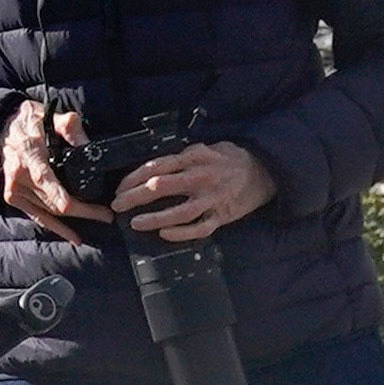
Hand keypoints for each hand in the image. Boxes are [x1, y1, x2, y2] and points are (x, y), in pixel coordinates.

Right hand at [0, 101, 105, 229]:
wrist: (0, 127)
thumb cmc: (30, 122)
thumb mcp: (52, 118)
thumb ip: (72, 129)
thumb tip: (91, 148)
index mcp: (30, 157)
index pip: (53, 189)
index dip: (78, 205)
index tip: (101, 211)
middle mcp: (19, 177)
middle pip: (56, 205)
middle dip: (84, 213)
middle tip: (108, 216)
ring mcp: (14, 189)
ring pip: (49, 212)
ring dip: (73, 221)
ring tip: (98, 220)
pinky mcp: (12, 196)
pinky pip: (37, 216)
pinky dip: (55, 227)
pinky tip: (72, 235)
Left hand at [114, 141, 276, 242]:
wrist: (266, 170)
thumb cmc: (229, 160)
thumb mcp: (205, 149)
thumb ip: (181, 158)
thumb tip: (152, 168)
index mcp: (194, 158)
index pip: (156, 167)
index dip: (133, 178)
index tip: (119, 187)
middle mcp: (201, 178)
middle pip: (161, 187)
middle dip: (134, 197)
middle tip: (117, 205)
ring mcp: (212, 198)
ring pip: (179, 212)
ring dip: (154, 218)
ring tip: (135, 223)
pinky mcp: (223, 215)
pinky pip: (200, 227)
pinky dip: (181, 233)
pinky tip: (164, 234)